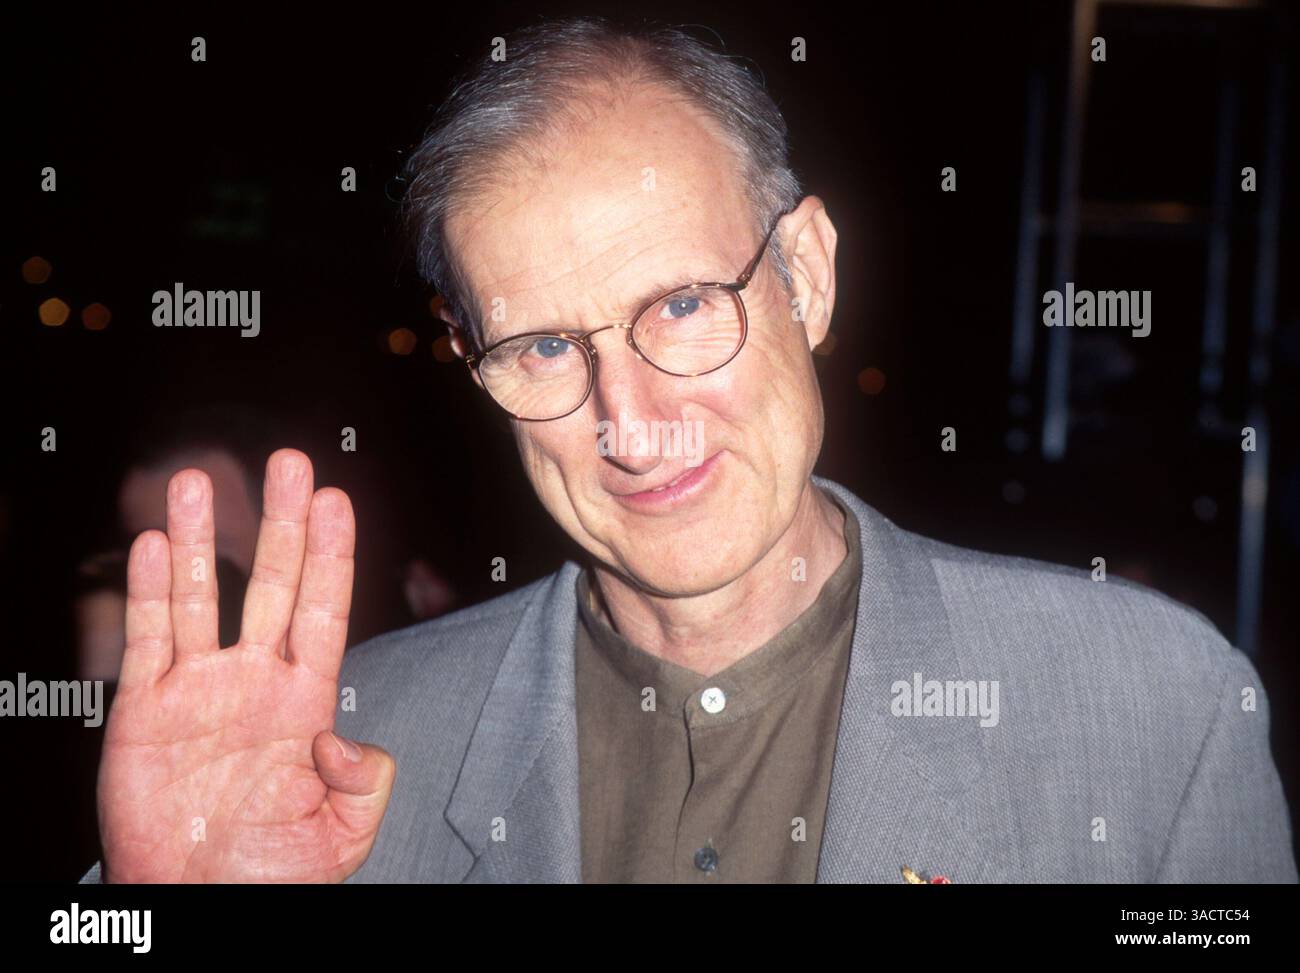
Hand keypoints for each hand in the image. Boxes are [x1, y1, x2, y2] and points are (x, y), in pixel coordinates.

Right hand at [96, 449, 394, 881]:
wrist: (195, 900)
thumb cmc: (269, 871)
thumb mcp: (342, 835)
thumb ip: (364, 783)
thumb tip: (344, 739)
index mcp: (304, 699)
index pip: (324, 608)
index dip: (331, 554)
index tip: (337, 498)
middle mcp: (252, 679)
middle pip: (271, 583)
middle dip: (281, 523)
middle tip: (289, 462)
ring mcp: (197, 687)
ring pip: (202, 596)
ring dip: (201, 539)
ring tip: (199, 481)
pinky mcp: (144, 708)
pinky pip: (147, 638)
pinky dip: (150, 591)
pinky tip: (156, 543)